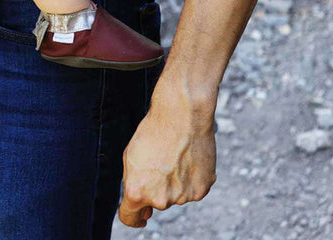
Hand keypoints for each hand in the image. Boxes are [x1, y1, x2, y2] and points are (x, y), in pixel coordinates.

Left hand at [118, 83, 216, 227]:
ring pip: (175, 196)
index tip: (139, 215)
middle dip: (156, 188)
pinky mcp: (202, 190)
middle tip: (160, 161)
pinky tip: (188, 158)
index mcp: (138, 191)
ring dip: (174, 182)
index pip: (130, 218)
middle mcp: (161, 200)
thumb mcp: (130, 156)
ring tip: (175, 154)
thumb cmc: (153, 131)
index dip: (133, 216)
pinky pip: (192, 189)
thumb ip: (133, 184)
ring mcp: (183, 197)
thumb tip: (144, 209)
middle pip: (156, 203)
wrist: (182, 114)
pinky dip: (190, 178)